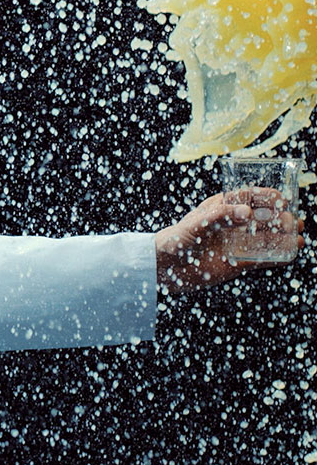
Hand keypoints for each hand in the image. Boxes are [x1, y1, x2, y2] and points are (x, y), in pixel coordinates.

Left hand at [154, 192, 304, 293]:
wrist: (165, 267)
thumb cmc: (175, 239)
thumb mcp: (195, 224)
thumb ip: (220, 216)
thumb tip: (247, 212)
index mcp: (222, 207)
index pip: (250, 196)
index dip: (268, 196)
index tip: (283, 200)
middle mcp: (233, 224)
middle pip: (264, 217)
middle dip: (282, 218)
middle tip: (294, 222)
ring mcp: (236, 242)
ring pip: (267, 238)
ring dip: (285, 237)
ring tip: (299, 238)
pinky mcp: (237, 262)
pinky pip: (262, 258)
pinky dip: (277, 256)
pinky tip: (291, 254)